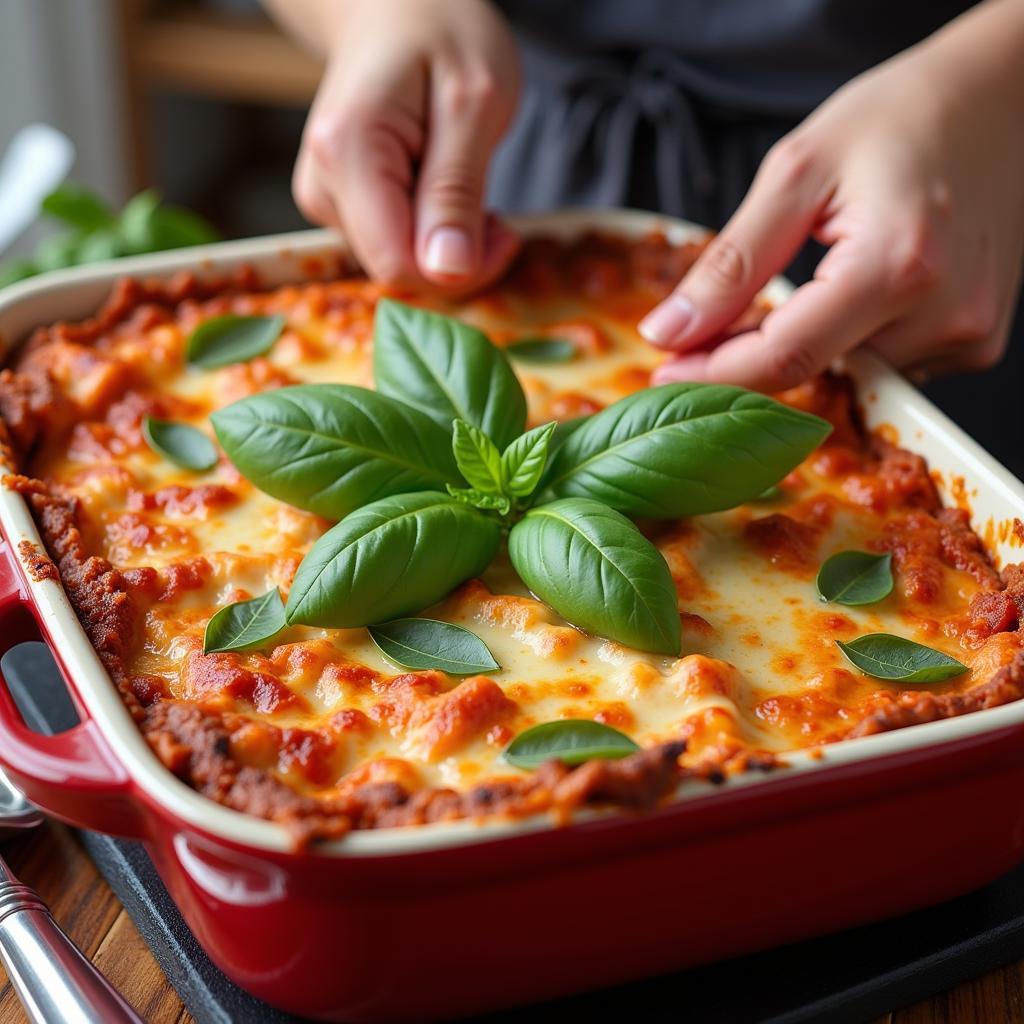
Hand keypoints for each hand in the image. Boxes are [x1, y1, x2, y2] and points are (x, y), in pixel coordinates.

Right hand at [288, 0, 520, 290]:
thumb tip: (447, 272)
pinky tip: (447, 193)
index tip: (504, 235)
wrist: (395, 3)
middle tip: (497, 213)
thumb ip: (457, 192)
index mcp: (349, 156)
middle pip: (396, 270)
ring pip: (397, 263)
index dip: (458, 272)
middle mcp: (323, 186)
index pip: (398, 265)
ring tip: (470, 187)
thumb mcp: (475, 103)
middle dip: (457, 259)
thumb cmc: (441, 32)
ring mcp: (326, 198)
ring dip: (447, 247)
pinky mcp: (340, 205)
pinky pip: (394, 246)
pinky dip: (432, 234)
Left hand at [640, 4, 1023, 390]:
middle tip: (709, 331)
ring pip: (848, 374)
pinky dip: (852, 341)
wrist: (998, 98)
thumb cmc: (900, 117)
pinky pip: (888, 366)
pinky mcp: (978, 340)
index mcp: (896, 264)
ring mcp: (969, 332)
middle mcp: (943, 312)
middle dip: (749, 358)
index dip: (715, 375)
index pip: (786, 355)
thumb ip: (730, 264)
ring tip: (805, 285)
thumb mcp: (796, 173)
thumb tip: (670, 332)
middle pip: (814, 370)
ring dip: (805, 347)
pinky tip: (853, 294)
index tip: (664, 373)